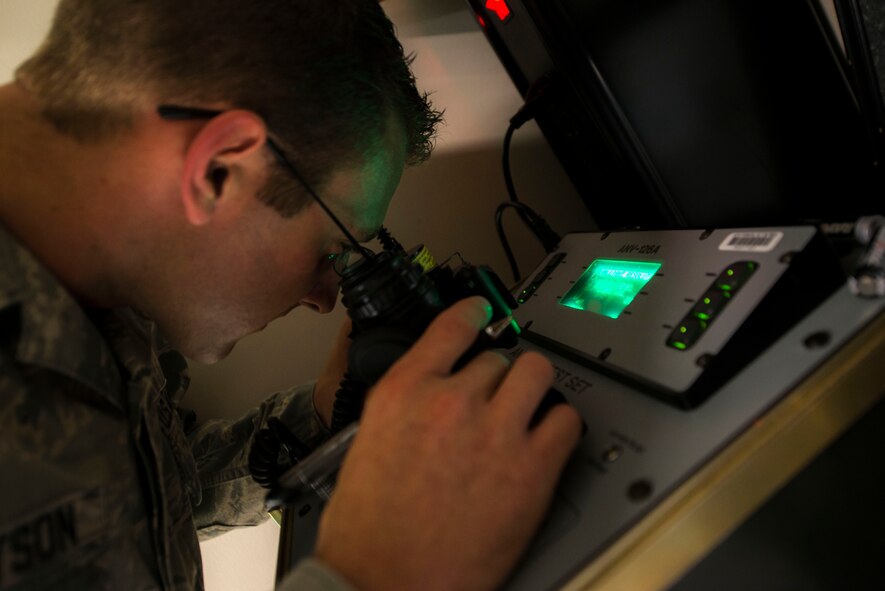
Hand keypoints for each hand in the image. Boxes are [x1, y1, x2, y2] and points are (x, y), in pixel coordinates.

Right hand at [314, 297, 582, 590]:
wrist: (382, 584)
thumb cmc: (367, 530)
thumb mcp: (367, 445)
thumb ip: (405, 408)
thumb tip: (430, 395)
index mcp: (404, 392)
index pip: (451, 327)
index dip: (473, 312)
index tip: (482, 309)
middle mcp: (451, 401)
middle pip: (497, 357)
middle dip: (497, 376)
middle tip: (496, 398)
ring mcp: (496, 432)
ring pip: (536, 374)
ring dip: (532, 389)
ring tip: (528, 409)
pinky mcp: (531, 470)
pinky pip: (566, 422)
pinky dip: (560, 427)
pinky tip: (548, 441)